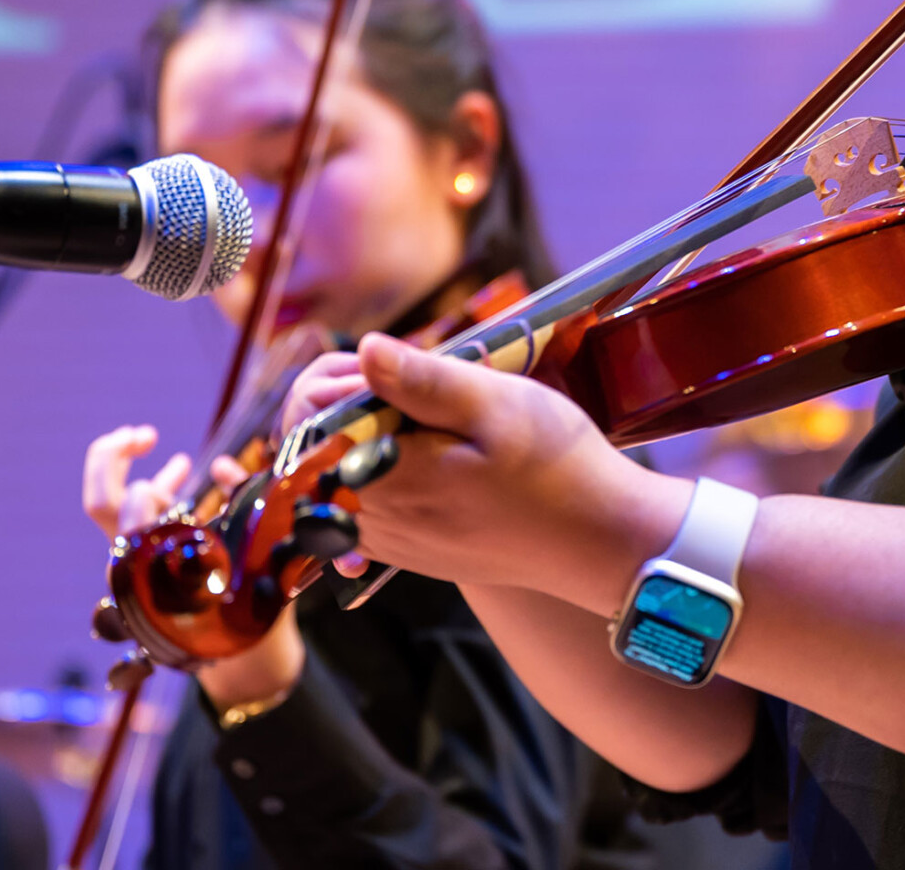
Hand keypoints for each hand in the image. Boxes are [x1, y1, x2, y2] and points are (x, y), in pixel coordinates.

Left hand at [81, 427, 305, 706]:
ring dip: (127, 464)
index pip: (126, 514)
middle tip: (141, 435)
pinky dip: (154, 484)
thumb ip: (244, 510)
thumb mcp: (254, 563)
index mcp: (151, 566)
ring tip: (148, 437)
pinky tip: (177, 465)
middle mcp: (136, 560)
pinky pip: (138, 513)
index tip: (176, 475)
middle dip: (112, 459)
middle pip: (101, 500)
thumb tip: (226, 468)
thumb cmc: (247, 612)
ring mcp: (139, 555)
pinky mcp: (151, 556)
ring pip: (111, 502)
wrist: (236, 657)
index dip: (147, 489)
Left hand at [281, 336, 687, 612]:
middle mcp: (376, 520)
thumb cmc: (557, 467)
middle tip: (396, 380)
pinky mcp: (409, 554)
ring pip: (327, 483)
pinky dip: (368, 473)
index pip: (305, 423)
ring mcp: (390, 543)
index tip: (382, 368)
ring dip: (352, 439)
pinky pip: (356, 511)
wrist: (599, 542)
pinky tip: (414, 451)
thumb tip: (364, 350)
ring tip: (411, 413)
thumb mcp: (498, 404)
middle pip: (307, 453)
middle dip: (336, 404)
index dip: (331, 380)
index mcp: (389, 477)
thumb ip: (423, 380)